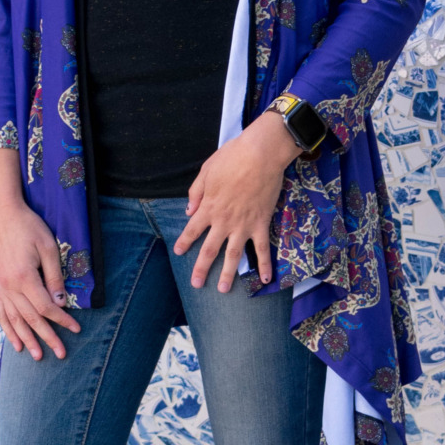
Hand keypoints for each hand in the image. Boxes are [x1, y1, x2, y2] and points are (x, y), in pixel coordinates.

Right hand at [0, 149, 80, 360]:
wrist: (2, 216)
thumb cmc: (29, 228)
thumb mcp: (48, 248)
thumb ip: (54, 277)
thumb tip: (60, 303)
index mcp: (24, 278)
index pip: (46, 307)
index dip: (62, 321)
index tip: (76, 329)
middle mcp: (10, 287)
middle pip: (31, 319)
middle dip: (47, 338)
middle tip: (61, 354)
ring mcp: (1, 288)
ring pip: (14, 321)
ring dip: (26, 340)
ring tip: (36, 356)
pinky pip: (1, 313)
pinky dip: (7, 330)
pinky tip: (13, 343)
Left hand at [175, 110, 299, 292]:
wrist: (260, 155)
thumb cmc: (232, 157)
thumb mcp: (206, 170)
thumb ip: (196, 192)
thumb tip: (188, 211)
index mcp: (208, 207)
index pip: (192, 230)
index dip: (184, 242)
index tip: (178, 252)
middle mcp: (223, 221)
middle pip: (209, 250)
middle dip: (201, 268)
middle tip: (196, 284)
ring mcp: (243, 226)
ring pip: (234, 255)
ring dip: (228, 274)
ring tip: (224, 290)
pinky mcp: (261, 224)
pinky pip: (263, 249)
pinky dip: (265, 265)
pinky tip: (266, 279)